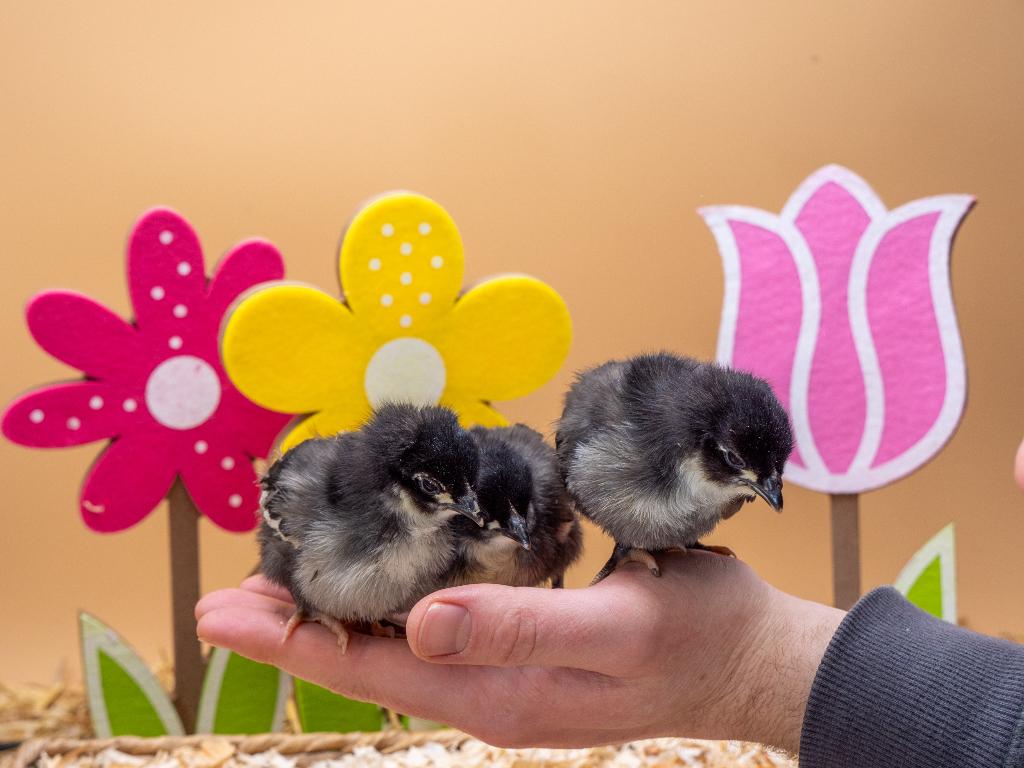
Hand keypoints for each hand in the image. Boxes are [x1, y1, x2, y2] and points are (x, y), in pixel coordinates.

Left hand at [196, 552, 841, 751]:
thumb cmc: (695, 640)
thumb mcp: (615, 628)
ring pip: (397, 645)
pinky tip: (381, 578)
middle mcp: (485, 690)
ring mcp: (504, 673)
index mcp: (494, 694)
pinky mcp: (523, 649)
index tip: (219, 614)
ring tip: (283, 583)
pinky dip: (392, 600)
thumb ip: (519, 629)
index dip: (289, 642)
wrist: (749, 661)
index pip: (367, 670)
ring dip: (338, 613)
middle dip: (295, 627)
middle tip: (230, 591)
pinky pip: (437, 628)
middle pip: (367, 660)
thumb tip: (419, 624)